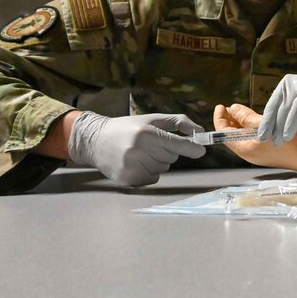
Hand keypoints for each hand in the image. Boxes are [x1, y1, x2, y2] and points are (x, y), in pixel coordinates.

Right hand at [67, 111, 206, 185]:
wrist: (95, 140)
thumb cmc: (129, 127)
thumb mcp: (153, 119)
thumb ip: (179, 122)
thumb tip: (201, 133)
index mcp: (147, 134)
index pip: (178, 144)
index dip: (193, 148)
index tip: (201, 150)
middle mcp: (140, 151)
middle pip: (171, 157)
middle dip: (166, 151)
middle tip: (150, 144)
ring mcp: (132, 167)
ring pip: (163, 168)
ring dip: (157, 162)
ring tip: (140, 152)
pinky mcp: (127, 179)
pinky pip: (153, 179)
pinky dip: (148, 172)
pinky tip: (135, 162)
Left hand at [215, 103, 285, 167]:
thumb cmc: (287, 140)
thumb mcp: (265, 124)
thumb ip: (246, 117)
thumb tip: (232, 108)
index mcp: (244, 149)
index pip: (223, 133)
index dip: (220, 118)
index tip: (222, 106)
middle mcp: (248, 154)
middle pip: (231, 136)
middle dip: (229, 120)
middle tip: (231, 107)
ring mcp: (257, 154)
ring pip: (241, 137)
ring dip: (239, 124)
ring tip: (241, 112)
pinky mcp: (265, 153)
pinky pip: (250, 139)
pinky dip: (248, 129)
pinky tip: (254, 121)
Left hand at [258, 74, 296, 144]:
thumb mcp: (293, 113)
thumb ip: (281, 119)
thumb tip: (265, 136)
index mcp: (283, 87)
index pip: (272, 105)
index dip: (267, 122)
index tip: (262, 137)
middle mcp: (295, 82)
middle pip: (284, 106)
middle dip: (279, 126)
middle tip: (276, 141)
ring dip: (292, 121)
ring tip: (287, 137)